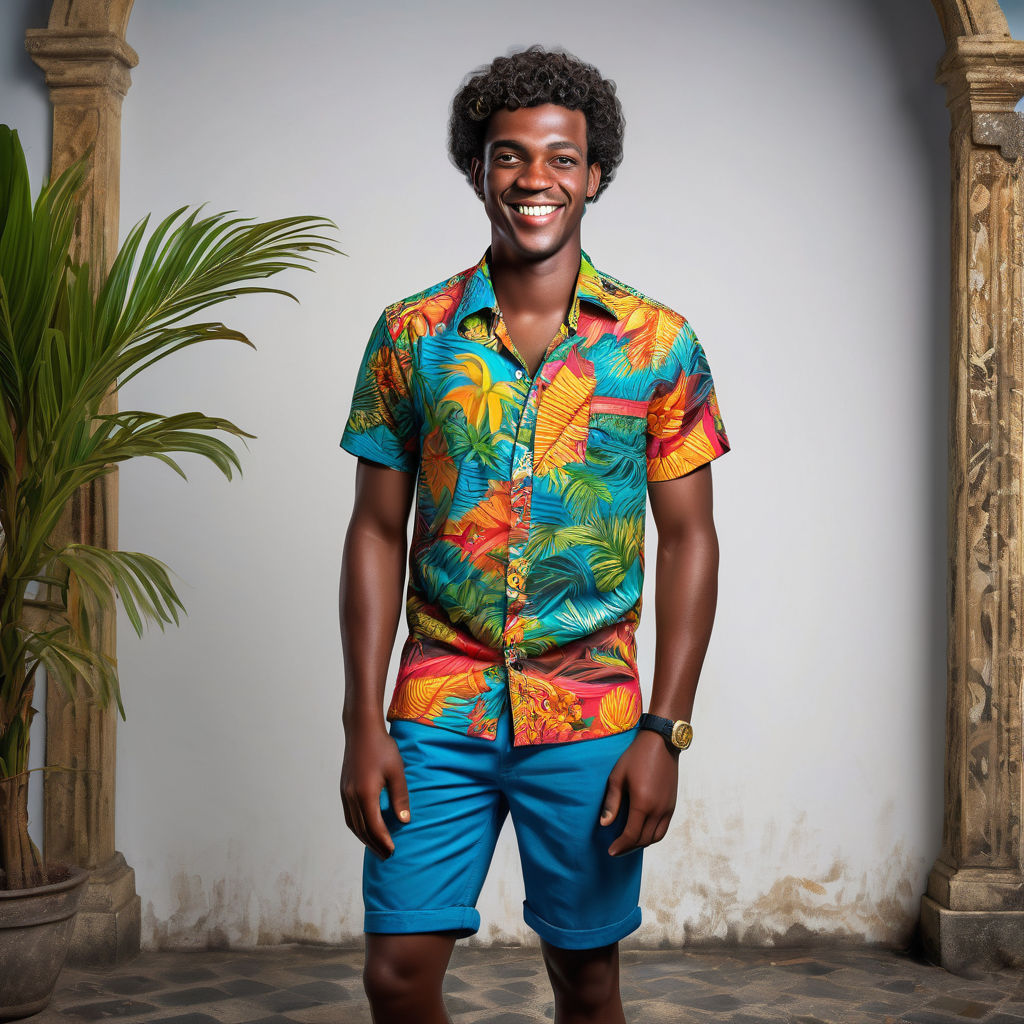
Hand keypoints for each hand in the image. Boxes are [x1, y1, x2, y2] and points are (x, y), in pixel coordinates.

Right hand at [339, 722, 410, 859]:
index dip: (383, 841)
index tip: (393, 852)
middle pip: (361, 829)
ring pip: (353, 824)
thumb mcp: (397, 771)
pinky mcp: (344, 788)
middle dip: (374, 845)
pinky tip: (366, 829)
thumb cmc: (382, 747)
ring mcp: (345, 792)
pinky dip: (358, 827)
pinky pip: (349, 815)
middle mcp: (351, 796)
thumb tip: (404, 820)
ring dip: (364, 838)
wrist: (361, 730)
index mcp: (365, 793)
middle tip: (387, 856)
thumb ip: (400, 796)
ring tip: (377, 847)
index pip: (374, 826)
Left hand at [600, 729, 678, 856]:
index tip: (610, 851)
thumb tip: (604, 824)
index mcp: (643, 804)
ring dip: (642, 843)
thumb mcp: (618, 776)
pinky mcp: (672, 804)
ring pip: (656, 837)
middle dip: (629, 848)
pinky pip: (663, 828)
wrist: (661, 743)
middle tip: (616, 849)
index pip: (631, 835)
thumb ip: (612, 802)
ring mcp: (668, 808)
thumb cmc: (636, 757)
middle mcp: (658, 810)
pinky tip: (642, 831)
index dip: (620, 846)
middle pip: (644, 840)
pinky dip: (652, 835)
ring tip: (628, 843)